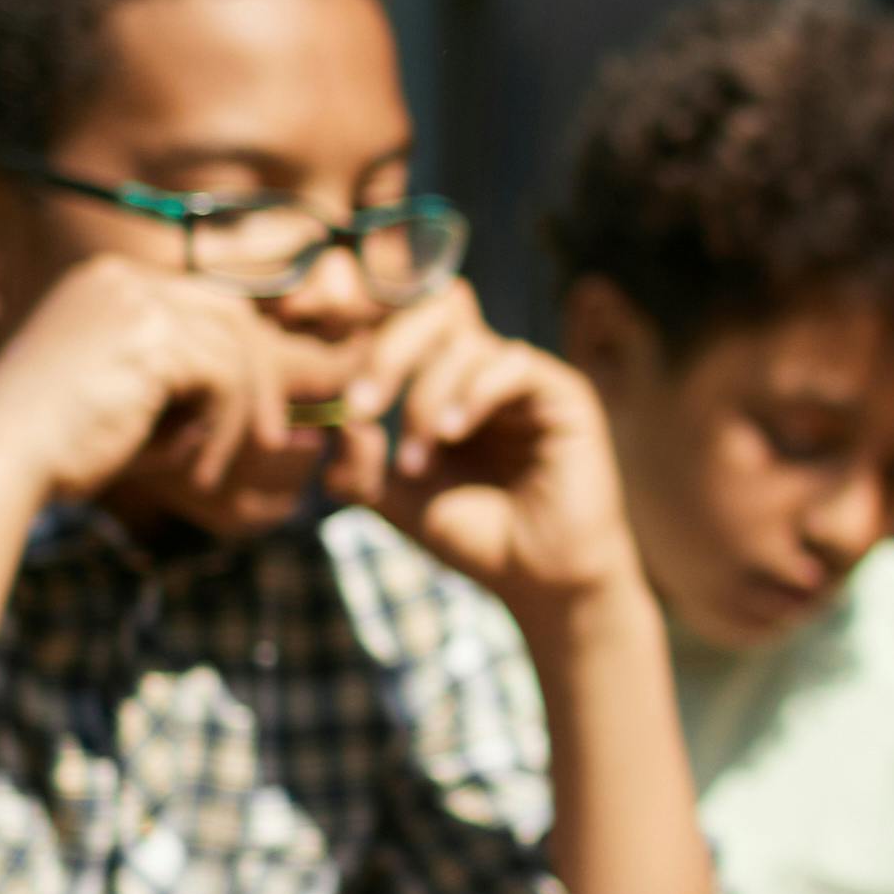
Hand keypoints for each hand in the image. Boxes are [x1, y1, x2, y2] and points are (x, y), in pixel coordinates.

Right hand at [0, 248, 340, 513]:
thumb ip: (178, 381)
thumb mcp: (120, 394)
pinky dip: (226, 429)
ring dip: (241, 416)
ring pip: (238, 348)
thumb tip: (258, 394)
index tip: (248, 416)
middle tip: (270, 438)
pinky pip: (228, 379)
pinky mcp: (154, 336)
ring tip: (211, 467)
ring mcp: (138, 300)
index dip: (236, 359)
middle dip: (260, 378)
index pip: (201, 305)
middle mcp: (122, 277)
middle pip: (232, 313)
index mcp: (106, 282)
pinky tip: (198, 470)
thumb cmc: (49, 446)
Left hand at [336, 290, 649, 634]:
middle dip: (386, 353)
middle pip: (432, 313)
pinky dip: (473, 393)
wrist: (541, 580)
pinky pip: (513, 364)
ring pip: (464, 344)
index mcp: (446, 385)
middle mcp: (485, 372)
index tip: (330, 380)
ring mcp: (524, 380)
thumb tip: (337, 424)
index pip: (406, 325)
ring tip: (418, 463)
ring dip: (425, 399)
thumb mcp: (398, 501)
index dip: (367, 331)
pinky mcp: (563, 393)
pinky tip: (453, 435)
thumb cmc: (478, 539)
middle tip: (360, 405)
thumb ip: (359, 465)